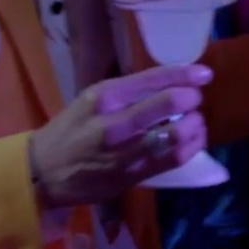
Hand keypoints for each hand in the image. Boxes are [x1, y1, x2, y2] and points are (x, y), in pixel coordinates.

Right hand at [27, 64, 211, 208]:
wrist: (43, 172)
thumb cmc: (69, 130)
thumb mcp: (91, 99)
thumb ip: (126, 91)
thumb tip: (168, 81)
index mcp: (105, 96)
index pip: (153, 78)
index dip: (184, 74)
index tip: (204, 74)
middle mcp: (115, 121)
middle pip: (169, 103)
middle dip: (191, 98)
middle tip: (195, 99)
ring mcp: (125, 151)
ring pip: (176, 134)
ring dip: (195, 125)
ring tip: (197, 122)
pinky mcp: (132, 174)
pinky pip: (172, 159)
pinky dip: (190, 147)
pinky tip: (193, 141)